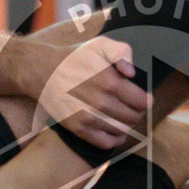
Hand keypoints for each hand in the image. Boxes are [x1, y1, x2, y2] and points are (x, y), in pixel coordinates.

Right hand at [35, 36, 150, 148]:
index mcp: (109, 82)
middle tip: (130, 106)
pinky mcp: (78, 129)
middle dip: (136, 112)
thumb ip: (122, 53)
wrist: (43, 71)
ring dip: (126, 125)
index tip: (143, 98)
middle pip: (133, 117)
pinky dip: (115, 139)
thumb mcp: (100, 45)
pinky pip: (106, 143)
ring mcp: (89, 118)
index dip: (145, 100)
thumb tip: (132, 73)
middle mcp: (100, 102)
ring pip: (122, 131)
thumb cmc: (75, 58)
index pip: (142, 102)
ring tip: (122, 116)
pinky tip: (114, 131)